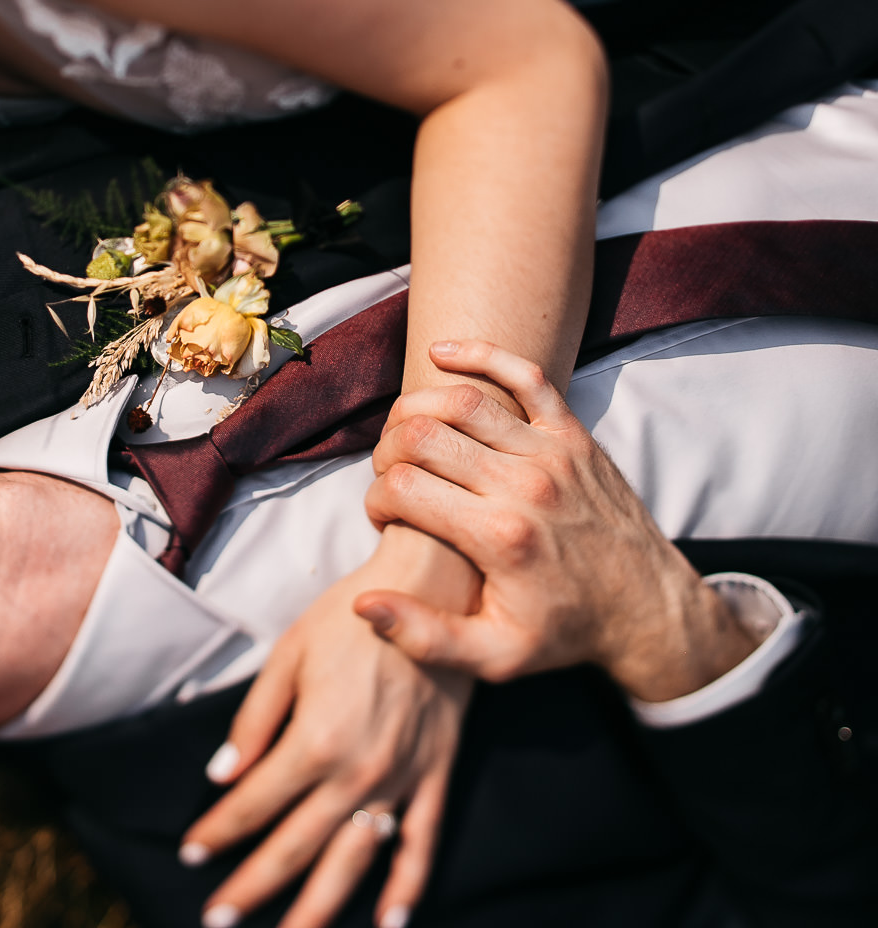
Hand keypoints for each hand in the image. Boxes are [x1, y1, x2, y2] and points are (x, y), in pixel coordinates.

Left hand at [180, 543, 470, 927]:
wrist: (431, 587)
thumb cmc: (350, 614)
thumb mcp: (289, 653)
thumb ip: (256, 719)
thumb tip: (222, 775)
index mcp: (316, 740)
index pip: (253, 803)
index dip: (218, 831)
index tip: (191, 852)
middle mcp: (358, 771)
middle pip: (296, 847)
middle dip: (253, 886)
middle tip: (217, 919)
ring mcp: (400, 778)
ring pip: (354, 861)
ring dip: (319, 908)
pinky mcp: (435, 772)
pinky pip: (422, 842)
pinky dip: (407, 885)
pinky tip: (390, 922)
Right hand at [355, 341, 760, 701]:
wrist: (646, 609)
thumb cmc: (564, 632)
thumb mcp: (495, 657)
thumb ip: (425, 636)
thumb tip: (365, 605)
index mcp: (499, 538)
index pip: (404, 488)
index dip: (377, 498)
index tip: (383, 517)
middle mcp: (525, 485)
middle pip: (424, 435)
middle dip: (388, 450)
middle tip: (390, 474)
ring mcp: (552, 452)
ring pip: (464, 400)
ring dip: (417, 407)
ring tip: (405, 433)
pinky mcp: (572, 433)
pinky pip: (524, 375)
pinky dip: (480, 354)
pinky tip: (442, 355)